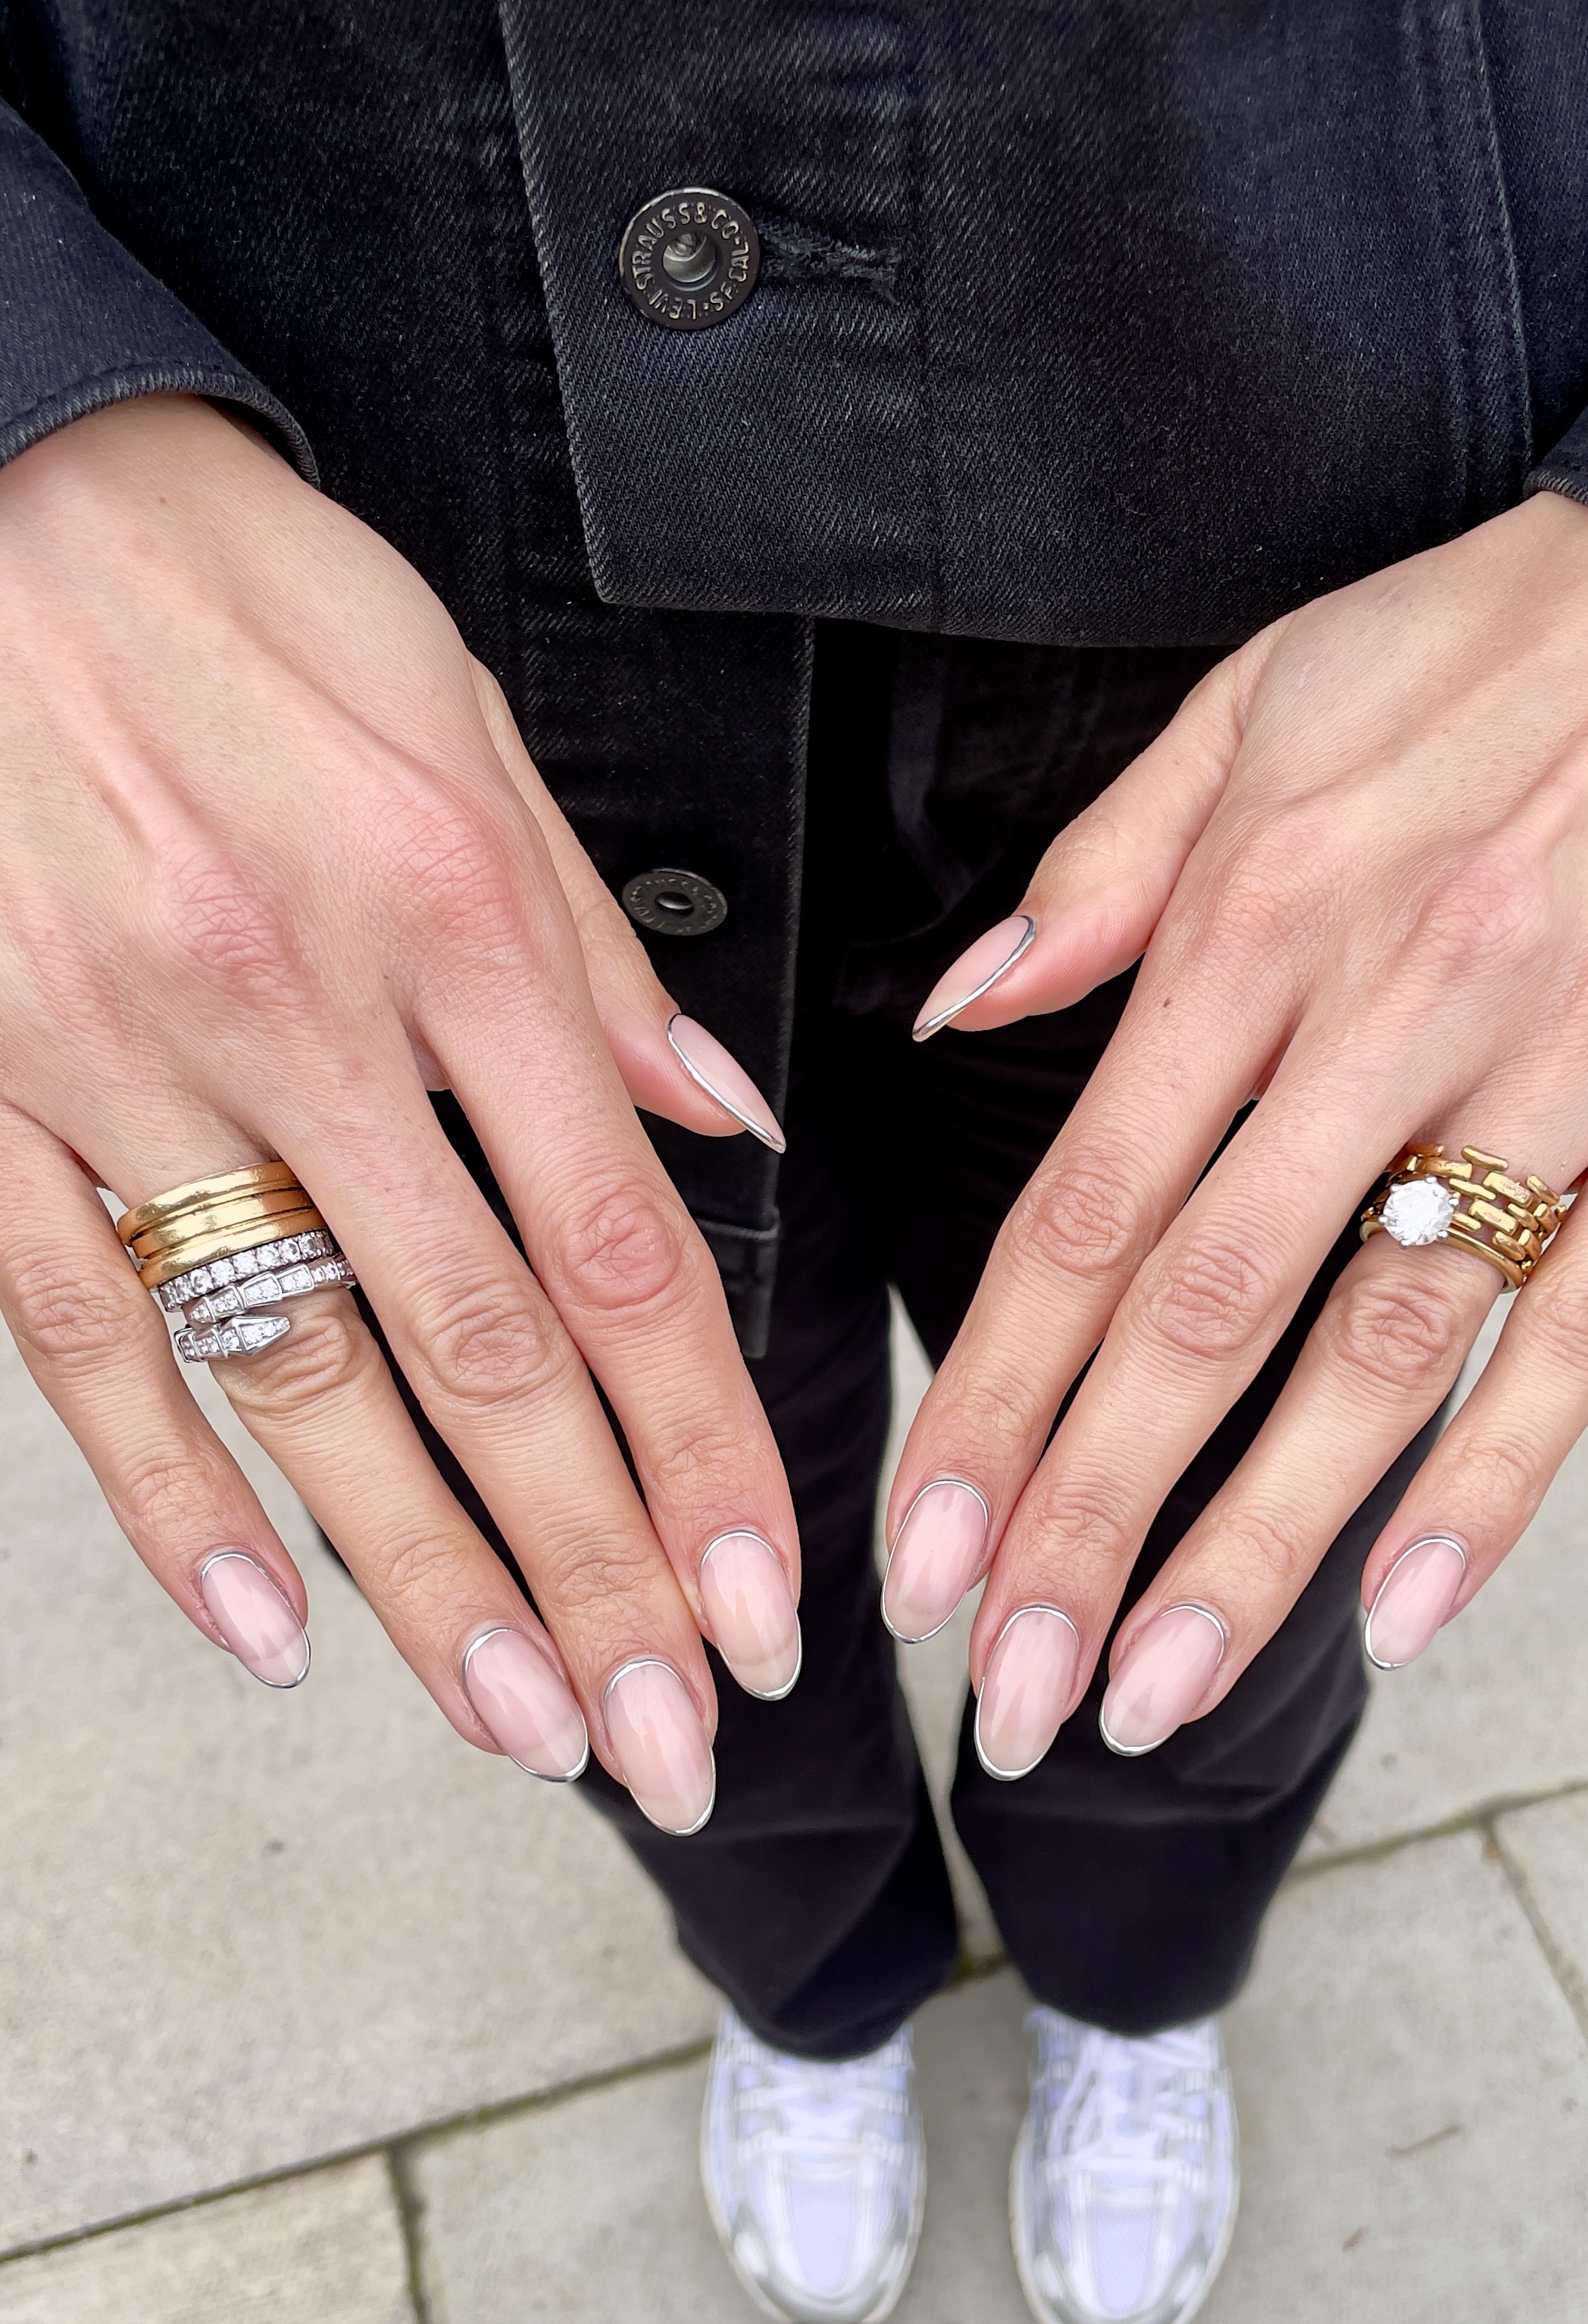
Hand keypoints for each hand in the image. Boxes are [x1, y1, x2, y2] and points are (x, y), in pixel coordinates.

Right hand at [0, 395, 798, 1830]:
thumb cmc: (231, 586)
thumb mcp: (455, 709)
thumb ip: (588, 946)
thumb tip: (725, 1124)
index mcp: (449, 915)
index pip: (623, 1247)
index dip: (705, 1446)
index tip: (771, 1593)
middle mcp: (299, 1011)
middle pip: (486, 1354)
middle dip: (598, 1570)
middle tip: (680, 1737)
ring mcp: (123, 1065)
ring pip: (302, 1375)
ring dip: (426, 1577)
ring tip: (525, 1732)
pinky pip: (80, 1330)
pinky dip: (171, 1492)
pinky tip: (267, 1630)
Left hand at [884, 494, 1587, 1774]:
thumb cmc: (1487, 641)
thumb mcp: (1258, 700)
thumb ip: (1101, 874)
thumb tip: (958, 1008)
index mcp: (1264, 920)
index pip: (1087, 1206)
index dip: (994, 1392)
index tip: (920, 1542)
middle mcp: (1399, 1014)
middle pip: (1209, 1312)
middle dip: (1091, 1516)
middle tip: (1006, 1681)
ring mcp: (1560, 1079)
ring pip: (1388, 1351)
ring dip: (1264, 1542)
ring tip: (1159, 1690)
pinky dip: (1501, 1478)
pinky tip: (1409, 1613)